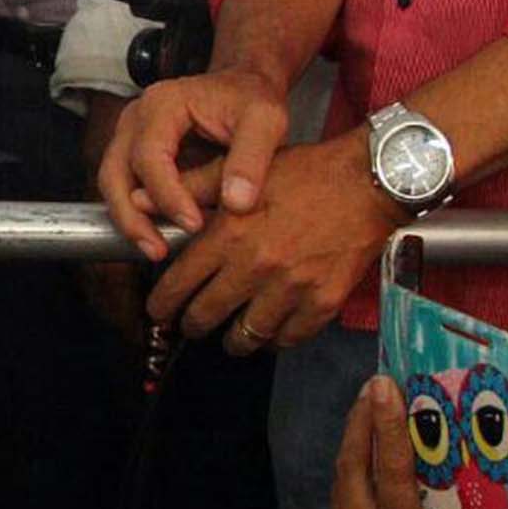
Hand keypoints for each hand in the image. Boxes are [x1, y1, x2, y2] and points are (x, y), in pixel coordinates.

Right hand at [93, 68, 290, 259]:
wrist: (241, 86)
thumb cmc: (250, 99)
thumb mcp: (265, 121)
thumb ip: (251, 160)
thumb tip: (236, 204)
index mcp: (164, 103)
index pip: (150, 154)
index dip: (167, 194)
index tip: (193, 224)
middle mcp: (137, 117)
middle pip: (115, 170)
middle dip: (132, 215)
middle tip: (157, 250)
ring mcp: (131, 135)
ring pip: (112, 182)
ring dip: (129, 219)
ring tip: (156, 250)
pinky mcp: (135, 154)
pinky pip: (126, 187)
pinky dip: (138, 213)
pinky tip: (161, 237)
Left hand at [149, 131, 400, 354]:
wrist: (367, 183)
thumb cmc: (305, 172)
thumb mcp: (243, 168)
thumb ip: (191, 187)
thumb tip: (140, 202)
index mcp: (230, 234)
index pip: (180, 282)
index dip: (162, 302)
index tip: (158, 310)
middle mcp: (256, 266)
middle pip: (207, 315)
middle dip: (191, 324)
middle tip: (188, 325)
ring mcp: (291, 289)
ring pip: (246, 335)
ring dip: (232, 339)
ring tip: (227, 335)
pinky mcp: (322, 303)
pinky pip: (288, 338)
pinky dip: (273, 340)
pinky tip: (268, 332)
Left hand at [320, 376, 507, 508]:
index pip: (391, 474)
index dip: (387, 425)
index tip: (384, 386)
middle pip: (352, 468)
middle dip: (362, 422)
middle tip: (377, 389)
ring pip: (341, 489)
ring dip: (355, 452)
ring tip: (371, 419)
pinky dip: (353, 492)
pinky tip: (368, 475)